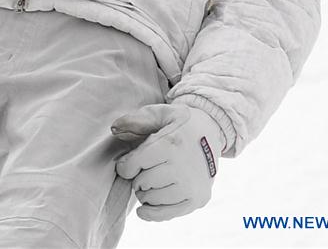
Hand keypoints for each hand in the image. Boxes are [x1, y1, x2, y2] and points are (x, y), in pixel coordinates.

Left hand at [111, 102, 222, 221]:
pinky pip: (167, 214)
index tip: (127, 164)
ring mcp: (191, 186)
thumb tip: (114, 129)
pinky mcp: (197, 199)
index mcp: (170, 144)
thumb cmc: (180, 123)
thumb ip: (136, 120)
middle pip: (142, 183)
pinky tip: (144, 209)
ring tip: (151, 181)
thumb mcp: (160, 113)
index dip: (125, 166)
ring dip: (145, 193)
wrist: (213, 133)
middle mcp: (182, 167)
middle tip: (143, 170)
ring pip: (152, 199)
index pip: (134, 165)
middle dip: (137, 178)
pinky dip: (152, 213)